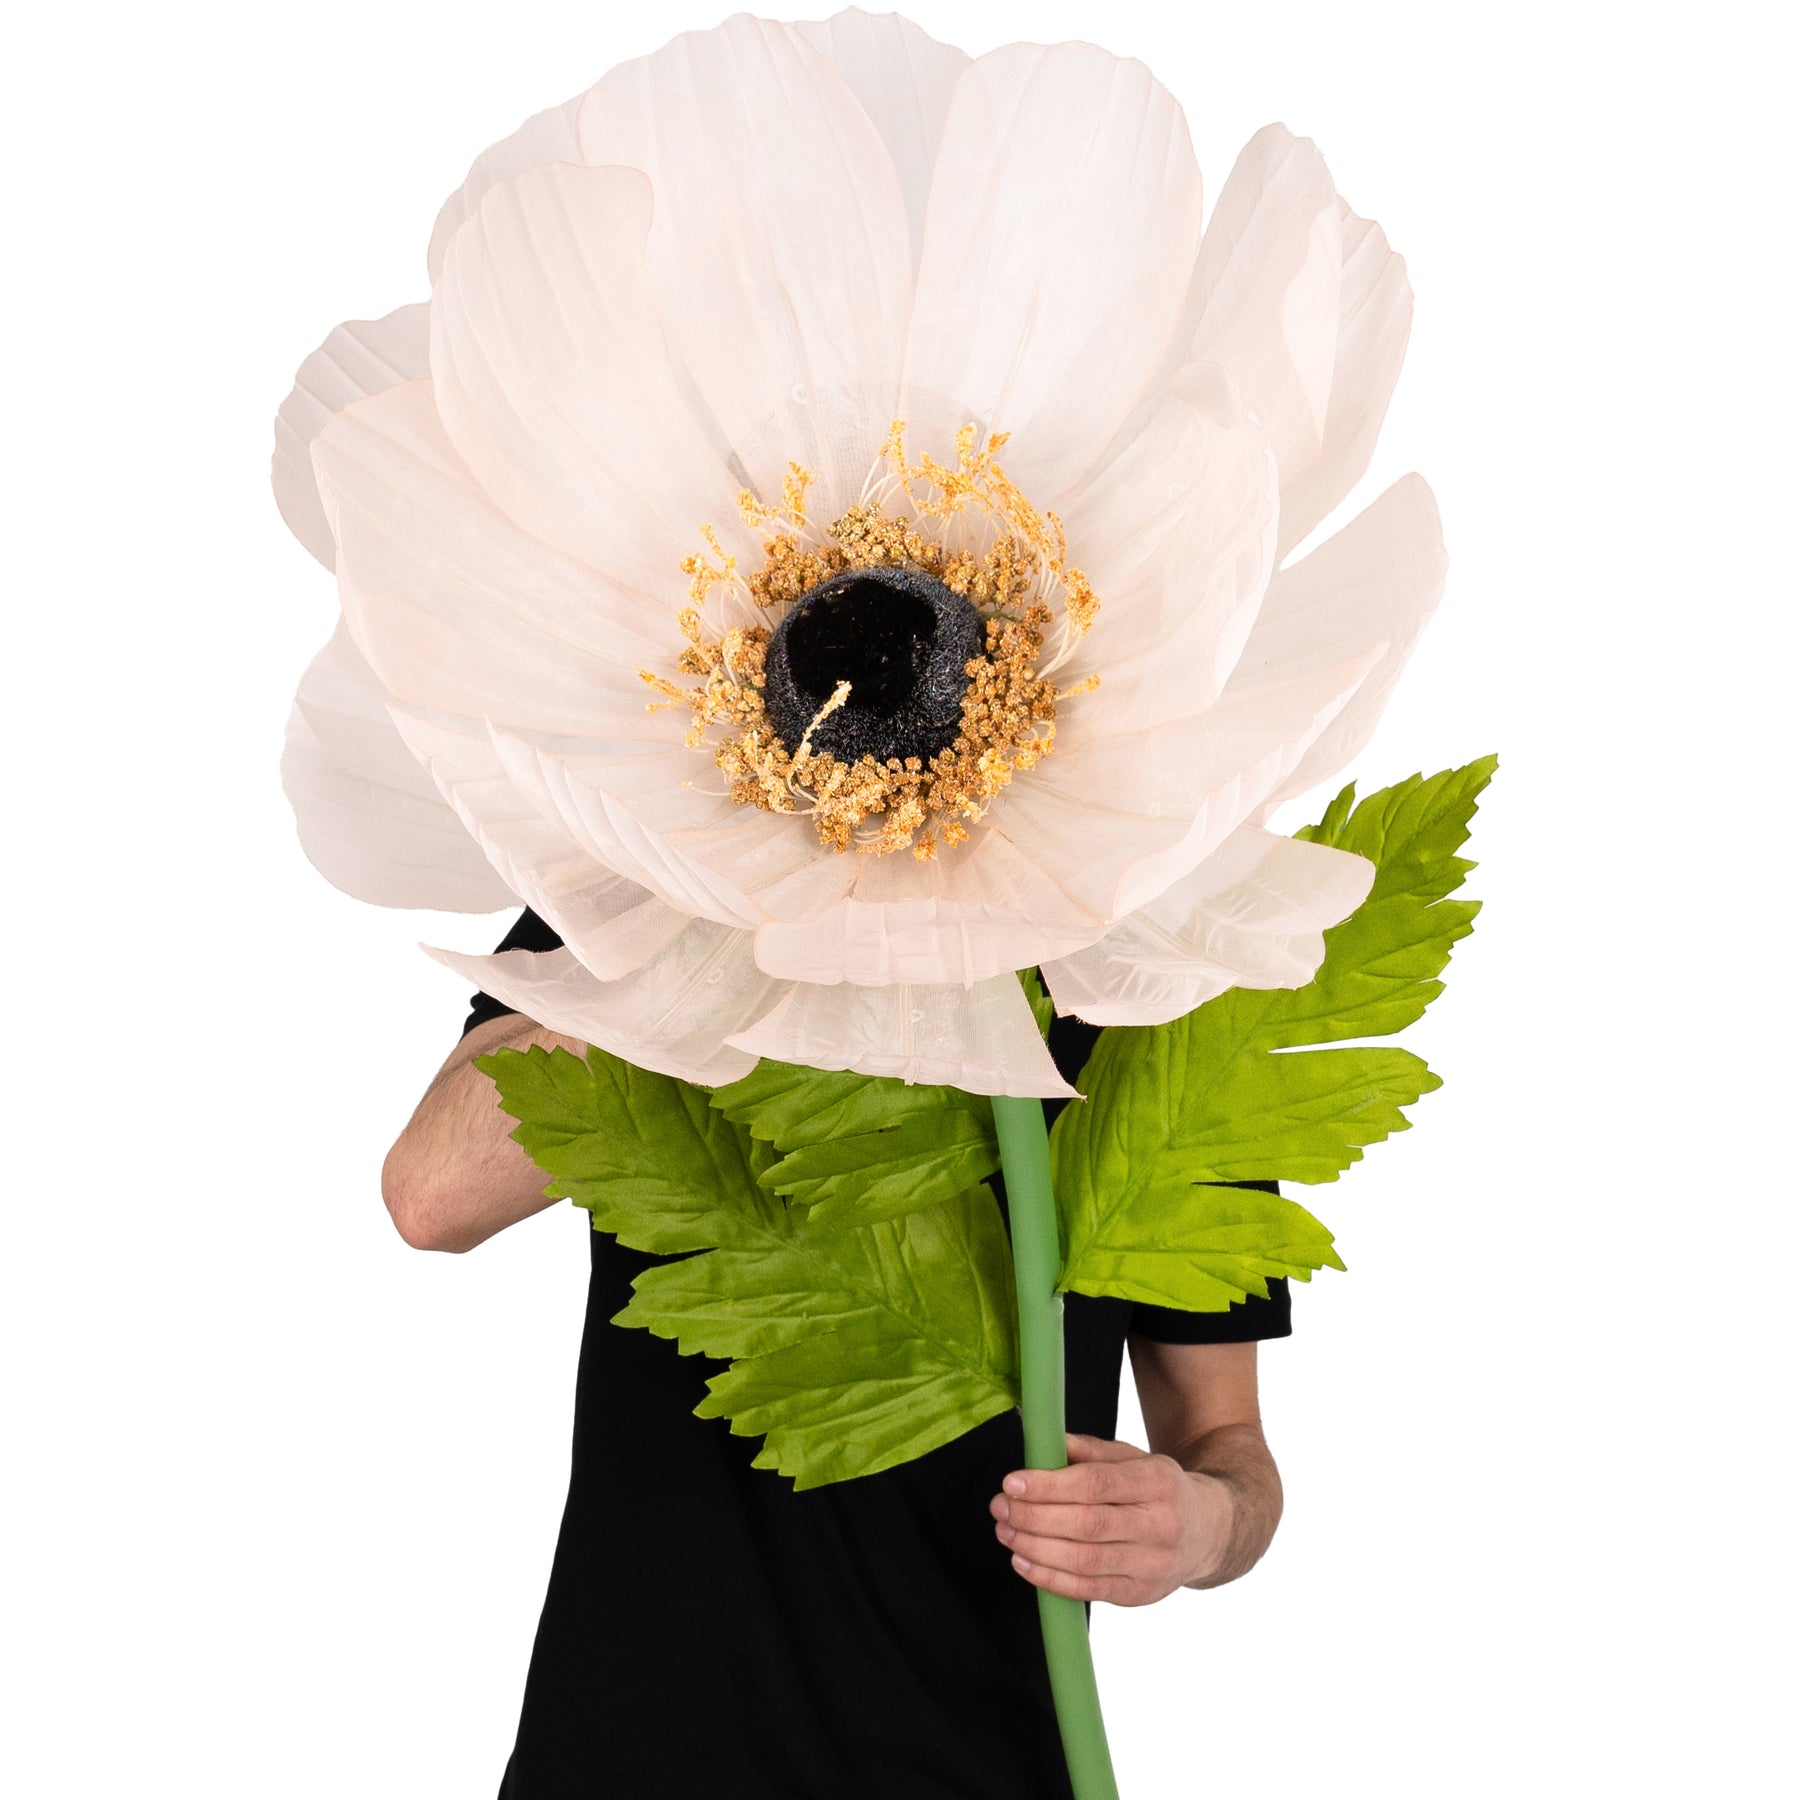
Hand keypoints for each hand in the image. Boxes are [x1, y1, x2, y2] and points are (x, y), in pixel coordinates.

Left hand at [990, 1432, 1233, 1605]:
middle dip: (1035, 1517)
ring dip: (1036, 1549)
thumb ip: (1088, 1450)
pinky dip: (1050, 1579)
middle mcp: (1159, 1524)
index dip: (1050, 1485)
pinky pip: (1089, 1591)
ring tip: (1005, 1532)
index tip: (1012, 1482)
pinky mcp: (1141, 1595)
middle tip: (1000, 1507)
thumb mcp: (1133, 1458)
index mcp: (1157, 1481)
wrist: (1208, 1532)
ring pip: (1085, 1561)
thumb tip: (1042, 1441)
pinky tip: (1024, 1562)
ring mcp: (1153, 1565)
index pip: (1096, 1484)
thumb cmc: (1158, 1489)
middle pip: (1088, 1525)